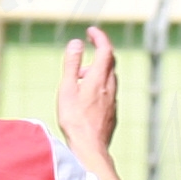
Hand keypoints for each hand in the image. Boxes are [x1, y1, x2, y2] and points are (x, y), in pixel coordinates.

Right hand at [56, 25, 118, 157]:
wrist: (90, 148)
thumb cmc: (75, 120)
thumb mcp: (67, 89)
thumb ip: (72, 65)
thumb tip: (77, 43)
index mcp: (99, 79)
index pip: (106, 50)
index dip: (100, 37)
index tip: (91, 31)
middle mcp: (110, 88)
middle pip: (110, 63)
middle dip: (98, 53)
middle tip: (83, 55)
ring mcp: (113, 101)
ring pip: (110, 78)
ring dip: (96, 71)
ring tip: (79, 80)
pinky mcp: (112, 113)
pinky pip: (108, 92)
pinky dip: (99, 86)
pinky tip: (86, 97)